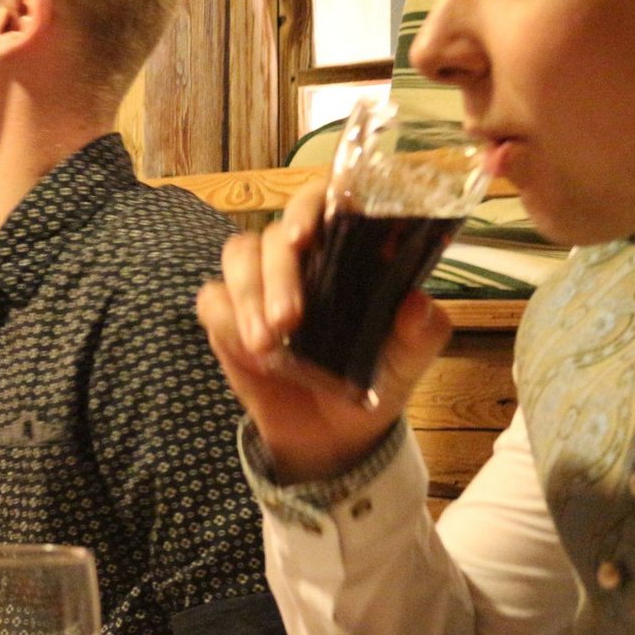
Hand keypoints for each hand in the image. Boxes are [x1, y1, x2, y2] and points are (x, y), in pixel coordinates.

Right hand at [195, 181, 450, 481]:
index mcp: (348, 250)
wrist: (335, 434)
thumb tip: (417, 304)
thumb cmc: (377, 380)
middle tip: (289, 319)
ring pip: (238, 255)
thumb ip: (420, 332)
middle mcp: (302, 256)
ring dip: (248, 296)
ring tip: (266, 345)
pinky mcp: (229, 312)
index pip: (326, 201)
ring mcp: (261, 281)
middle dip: (278, 272)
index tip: (304, 236)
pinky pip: (213, 297)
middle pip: (274, 232)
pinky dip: (227, 319)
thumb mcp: (409, 362)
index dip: (312, 206)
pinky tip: (250, 350)